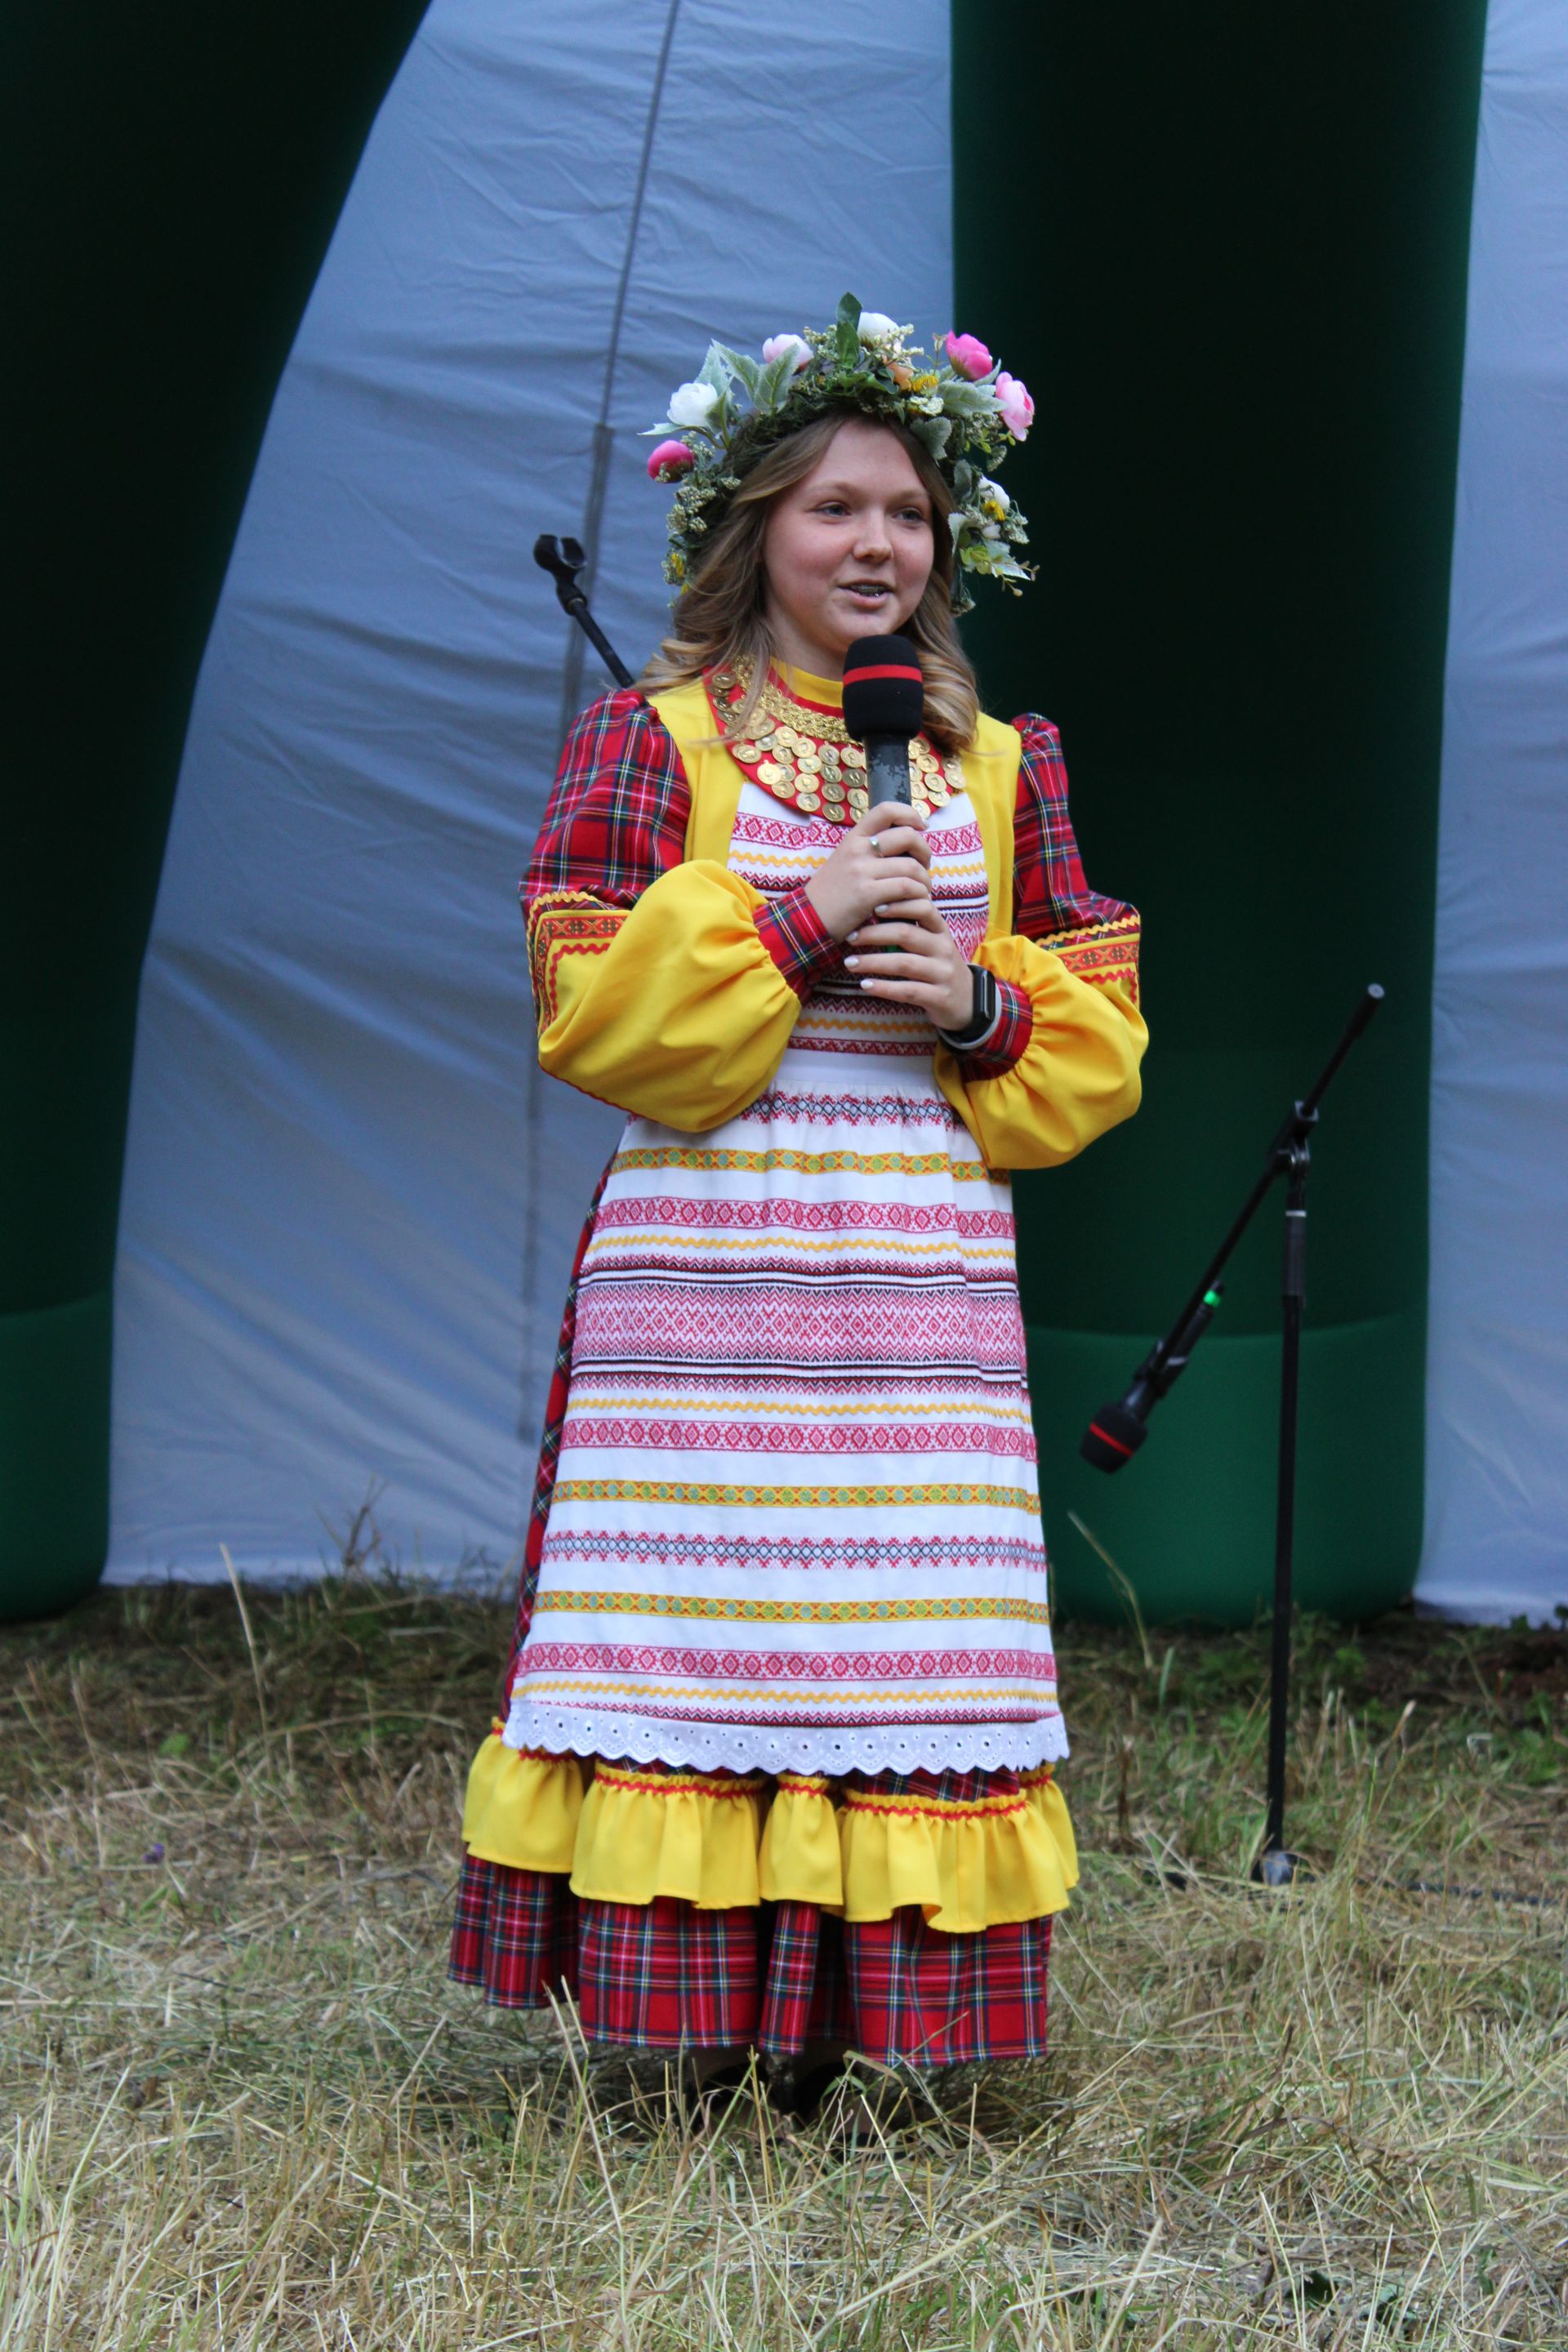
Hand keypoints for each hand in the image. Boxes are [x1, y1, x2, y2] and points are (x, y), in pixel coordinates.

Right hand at [802, 800, 930, 940]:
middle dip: (925, 851)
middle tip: (925, 866)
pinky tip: (915, 901)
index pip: (886, 810)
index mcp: (853, 837)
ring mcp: (861, 871)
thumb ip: (870, 850)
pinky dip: (917, 895)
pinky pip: (906, 888)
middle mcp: (858, 849)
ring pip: (911, 866)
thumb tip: (907, 844)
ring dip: (924, 880)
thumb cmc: (833, 892)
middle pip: (907, 836)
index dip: (910, 814)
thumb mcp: (846, 860)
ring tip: (923, 889)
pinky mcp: (867, 894)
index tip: (921, 827)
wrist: (809, 918)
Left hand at [843, 897, 975, 1030]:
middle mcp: (944, 949)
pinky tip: (865, 985)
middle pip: (907, 934)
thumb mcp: (931, 943)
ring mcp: (943, 973)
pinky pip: (908, 991)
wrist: (967, 1002)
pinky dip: (884, 987)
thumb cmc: (938, 967)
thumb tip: (872, 908)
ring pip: (905, 963)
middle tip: (849, 937)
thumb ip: (910, 927)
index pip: (923, 908)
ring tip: (849, 963)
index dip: (898, 905)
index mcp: (940, 931)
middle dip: (874, 934)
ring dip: (873, 962)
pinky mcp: (939, 997)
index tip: (873, 908)